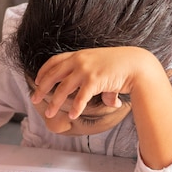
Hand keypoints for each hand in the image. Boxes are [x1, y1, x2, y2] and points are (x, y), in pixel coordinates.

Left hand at [31, 47, 149, 118]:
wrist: (137, 64)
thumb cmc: (123, 67)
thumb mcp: (103, 68)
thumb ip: (101, 83)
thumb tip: (111, 103)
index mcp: (79, 55)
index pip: (54, 61)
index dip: (43, 71)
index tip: (37, 81)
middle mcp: (79, 60)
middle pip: (53, 75)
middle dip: (42, 88)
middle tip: (34, 99)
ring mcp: (86, 70)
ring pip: (63, 89)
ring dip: (55, 103)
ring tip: (50, 113)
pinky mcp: (94, 80)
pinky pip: (80, 97)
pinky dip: (75, 108)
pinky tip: (72, 116)